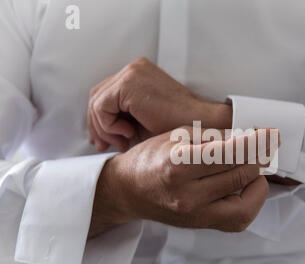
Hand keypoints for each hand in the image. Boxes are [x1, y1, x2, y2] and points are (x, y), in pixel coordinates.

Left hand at [87, 57, 231, 151]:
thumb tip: (97, 133)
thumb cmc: (176, 126)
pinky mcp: (128, 84)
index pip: (105, 94)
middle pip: (97, 96)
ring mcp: (131, 73)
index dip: (100, 120)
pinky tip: (128, 133)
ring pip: (96, 103)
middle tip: (103, 145)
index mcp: (139, 73)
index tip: (106, 141)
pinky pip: (101, 107)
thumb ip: (121, 117)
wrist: (199, 123)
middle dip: (97, 125)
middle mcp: (133, 68)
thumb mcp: (142, 119)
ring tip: (123, 142)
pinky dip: (109, 126)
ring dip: (105, 129)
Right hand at [89, 127, 278, 237]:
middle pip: (241, 175)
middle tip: (265, 146)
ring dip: (257, 180)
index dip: (256, 142)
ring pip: (246, 202)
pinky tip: (247, 186)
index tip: (272, 135)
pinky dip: (250, 202)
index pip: (230, 153)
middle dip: (260, 157)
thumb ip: (212, 136)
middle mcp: (187, 194)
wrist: (128, 190)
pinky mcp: (200, 225)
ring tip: (254, 165)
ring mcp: (195, 214)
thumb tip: (246, 137)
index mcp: (178, 165)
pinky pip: (239, 219)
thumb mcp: (176, 135)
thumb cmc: (150, 159)